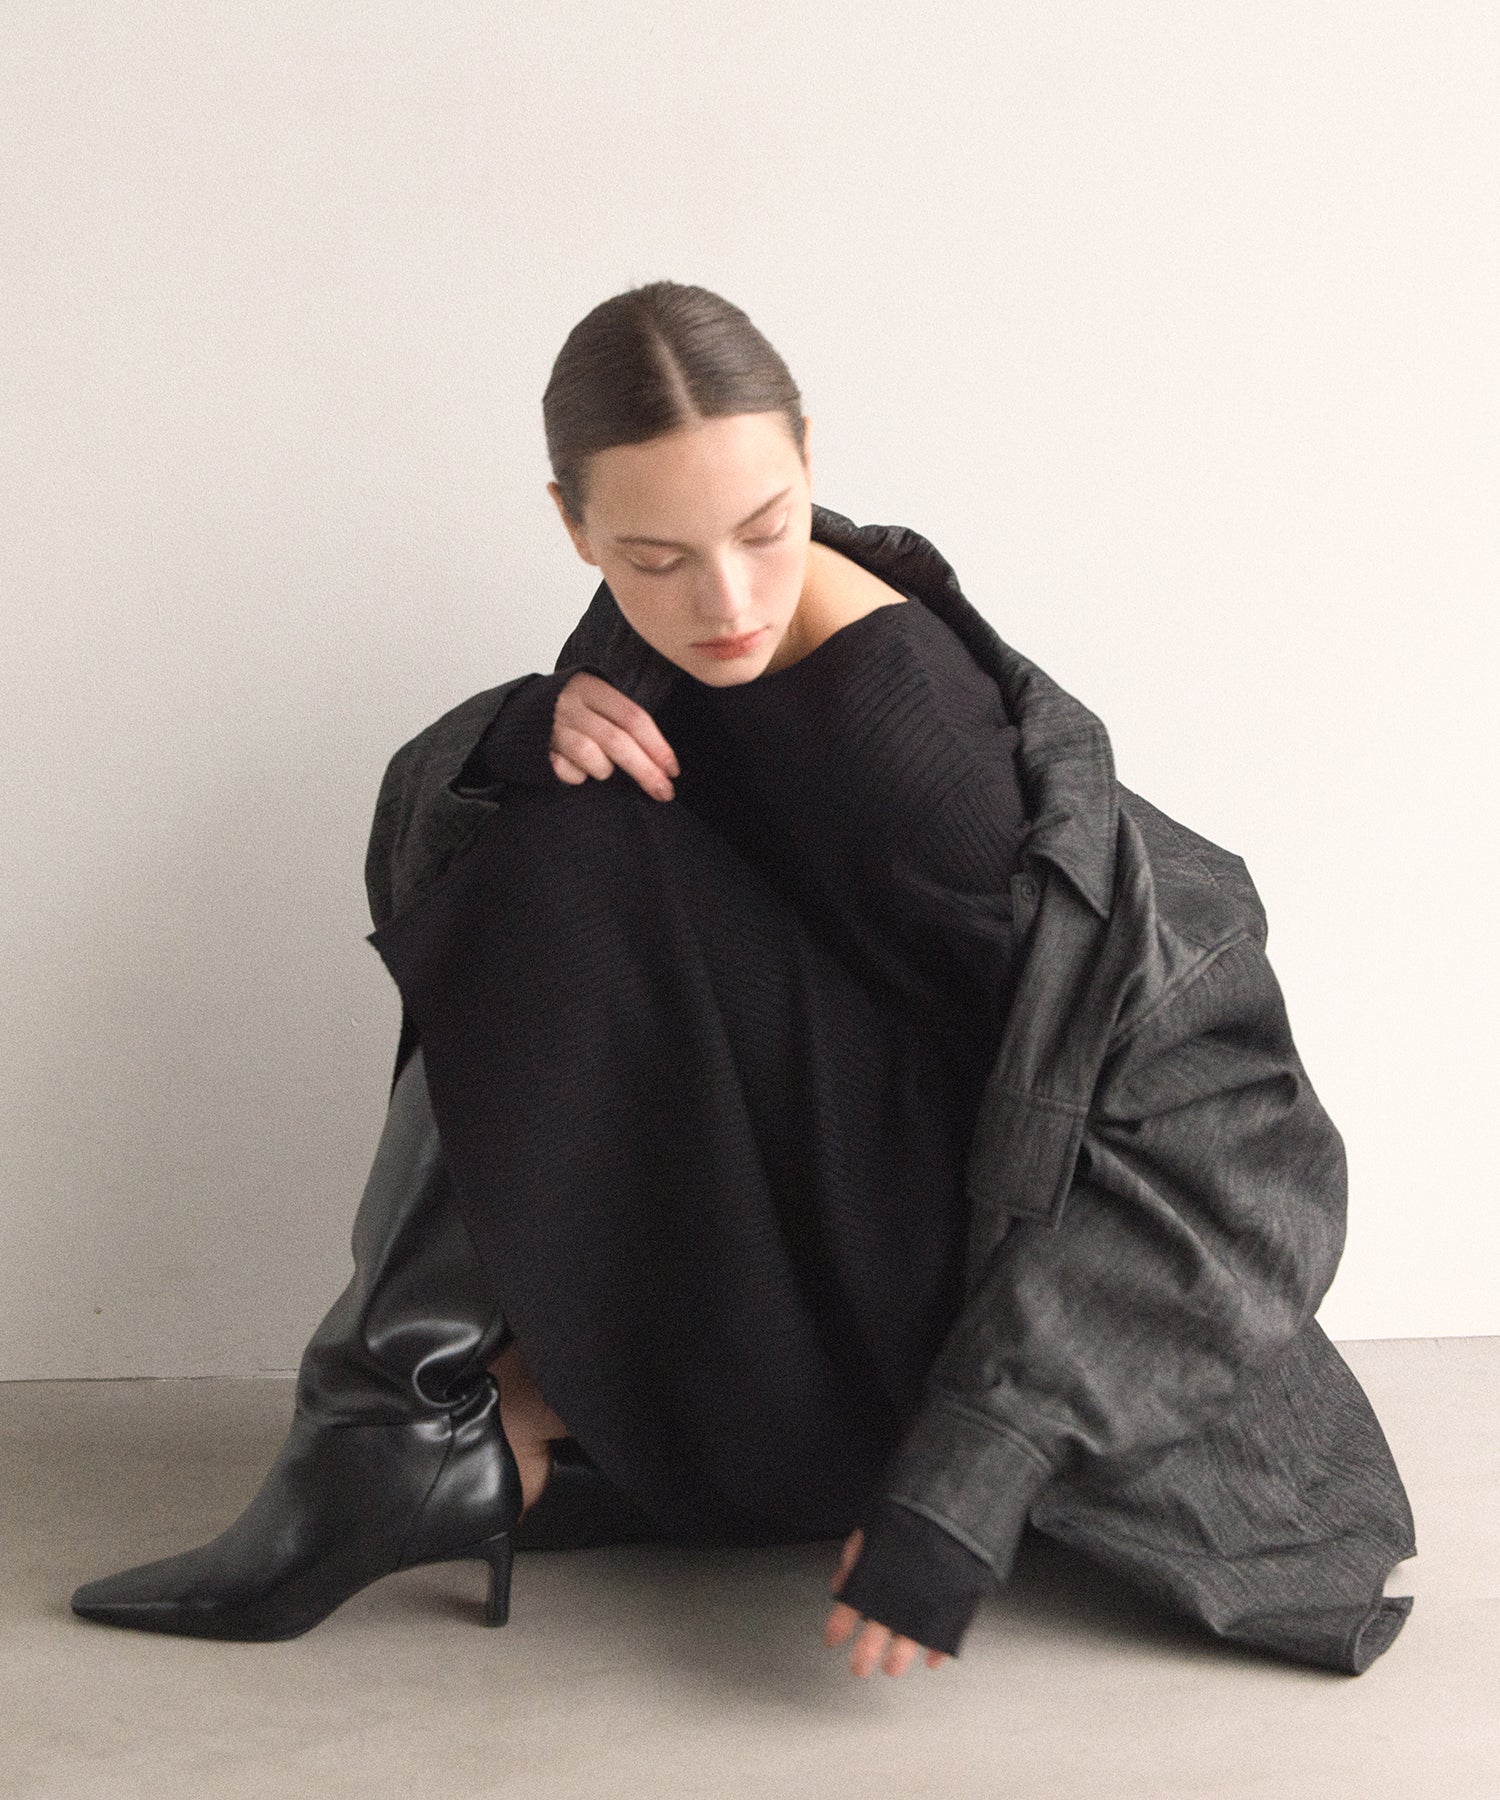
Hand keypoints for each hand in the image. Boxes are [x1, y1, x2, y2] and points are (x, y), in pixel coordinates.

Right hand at [548, 670, 679, 800]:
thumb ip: (622, 721)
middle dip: (645, 770)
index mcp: (591, 688)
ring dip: (603, 770)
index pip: (633, 718)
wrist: (514, 713)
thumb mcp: (594, 701)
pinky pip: (566, 772)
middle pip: (617, 741)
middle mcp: (571, 705)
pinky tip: (575, 770)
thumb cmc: (568, 711)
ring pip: (591, 757)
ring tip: (601, 769)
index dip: (657, 746)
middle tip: (663, 792)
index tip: (673, 770)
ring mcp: (552, 728)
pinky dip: (576, 777)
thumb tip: (662, 761)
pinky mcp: (536, 750)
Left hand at [823, 1527, 952, 1677]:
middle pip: (875, 1637)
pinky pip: (945, 1637)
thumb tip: (838, 1583)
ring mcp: (926, 1606)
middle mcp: (898, 1598)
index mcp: (874, 1578)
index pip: (847, 1610)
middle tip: (859, 1668)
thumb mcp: (874, 1527)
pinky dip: (938, 1650)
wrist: (955, 1506)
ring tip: (892, 1668)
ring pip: (908, 1644)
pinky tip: (931, 1659)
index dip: (837, 1628)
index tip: (831, 1639)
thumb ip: (854, 1556)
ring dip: (898, 1659)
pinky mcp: (953, 1609)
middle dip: (865, 1655)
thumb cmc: (912, 1513)